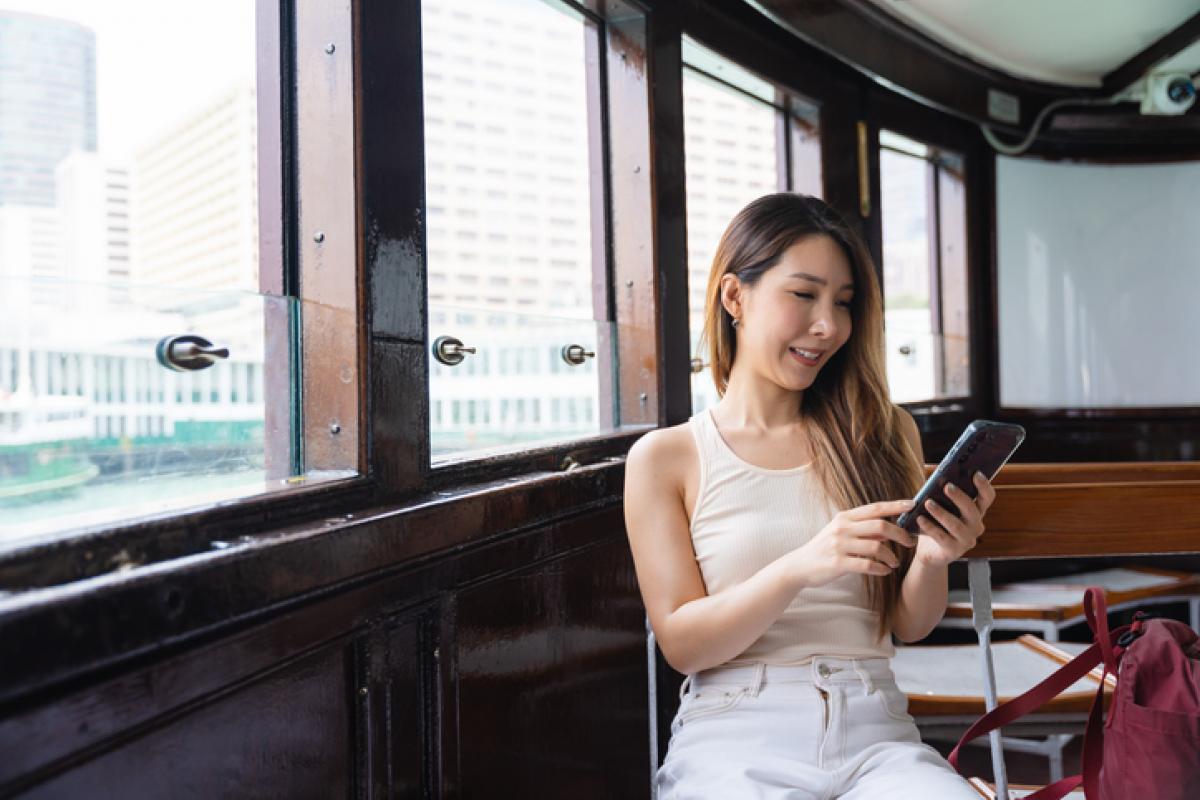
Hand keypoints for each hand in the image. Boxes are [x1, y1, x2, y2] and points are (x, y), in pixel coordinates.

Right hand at [789, 499, 918, 587]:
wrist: (800, 565)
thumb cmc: (824, 548)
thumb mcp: (840, 533)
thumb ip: (863, 529)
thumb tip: (889, 531)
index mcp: (844, 518)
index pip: (875, 508)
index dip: (895, 506)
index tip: (912, 505)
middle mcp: (842, 528)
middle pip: (880, 526)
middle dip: (900, 534)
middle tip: (910, 542)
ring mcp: (839, 545)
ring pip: (876, 547)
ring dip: (891, 556)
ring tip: (894, 563)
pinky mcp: (838, 563)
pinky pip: (867, 565)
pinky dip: (880, 568)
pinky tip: (884, 571)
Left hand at [913, 472, 996, 567]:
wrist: (930, 552)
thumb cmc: (936, 523)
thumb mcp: (942, 507)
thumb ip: (944, 495)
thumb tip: (939, 478)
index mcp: (976, 511)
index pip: (987, 498)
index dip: (984, 486)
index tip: (976, 474)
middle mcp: (975, 526)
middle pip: (972, 510)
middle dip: (960, 497)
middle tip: (947, 486)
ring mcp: (966, 540)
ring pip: (956, 525)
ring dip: (941, 513)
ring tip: (928, 503)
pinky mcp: (953, 550)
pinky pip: (941, 537)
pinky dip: (930, 527)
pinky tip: (920, 519)